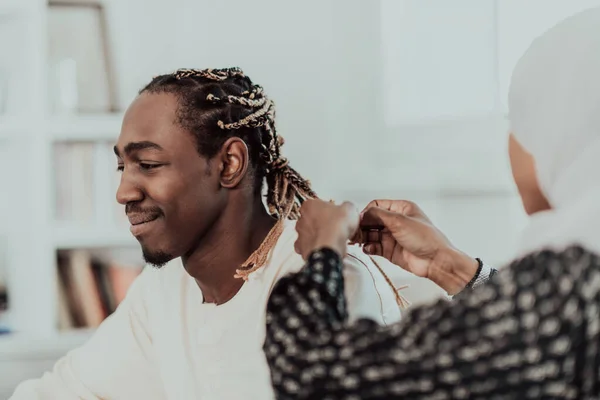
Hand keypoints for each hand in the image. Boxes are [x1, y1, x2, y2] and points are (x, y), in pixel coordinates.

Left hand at [294, 199, 358, 259]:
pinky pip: (310, 246)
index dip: (329, 209)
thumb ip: (346, 206)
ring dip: (319, 235)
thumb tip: (347, 208)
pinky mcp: (302, 248)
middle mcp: (301, 219)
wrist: (330, 247)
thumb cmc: (335, 226)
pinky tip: (327, 247)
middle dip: (322, 222)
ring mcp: (300, 235)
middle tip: (335, 225)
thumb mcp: (348, 209)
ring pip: (309, 233)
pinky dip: (317, 246)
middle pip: (312, 218)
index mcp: (309, 205)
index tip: (337, 213)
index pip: (318, 203)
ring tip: (333, 238)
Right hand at [357, 200, 477, 294]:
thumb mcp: (400, 221)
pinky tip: (368, 248)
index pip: (377, 205)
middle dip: (362, 225)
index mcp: (401, 209)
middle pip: (371, 220)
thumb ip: (378, 215)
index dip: (367, 212)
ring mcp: (392, 236)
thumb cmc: (426, 238)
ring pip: (371, 234)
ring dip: (363, 237)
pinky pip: (374, 246)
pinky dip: (368, 247)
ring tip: (358, 241)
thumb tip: (363, 213)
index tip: (359, 220)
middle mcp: (396, 221)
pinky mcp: (389, 250)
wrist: (435, 261)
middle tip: (354, 232)